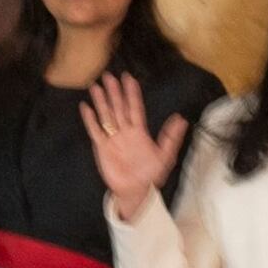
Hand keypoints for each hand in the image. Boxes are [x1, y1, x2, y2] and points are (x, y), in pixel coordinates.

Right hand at [84, 70, 188, 219]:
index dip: (132, 93)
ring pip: (106, 115)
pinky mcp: (102, 147)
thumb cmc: (151, 174)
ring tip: (96, 86)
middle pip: (118, 107)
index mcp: (139, 131)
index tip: (129, 78)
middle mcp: (125, 131)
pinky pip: (94, 130)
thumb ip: (171, 137)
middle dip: (114, 92)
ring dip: (101, 101)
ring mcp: (112, 138)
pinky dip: (89, 119)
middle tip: (109, 76)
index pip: (135, 108)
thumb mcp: (165, 155)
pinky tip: (85, 107)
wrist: (135, 191)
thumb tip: (181, 119)